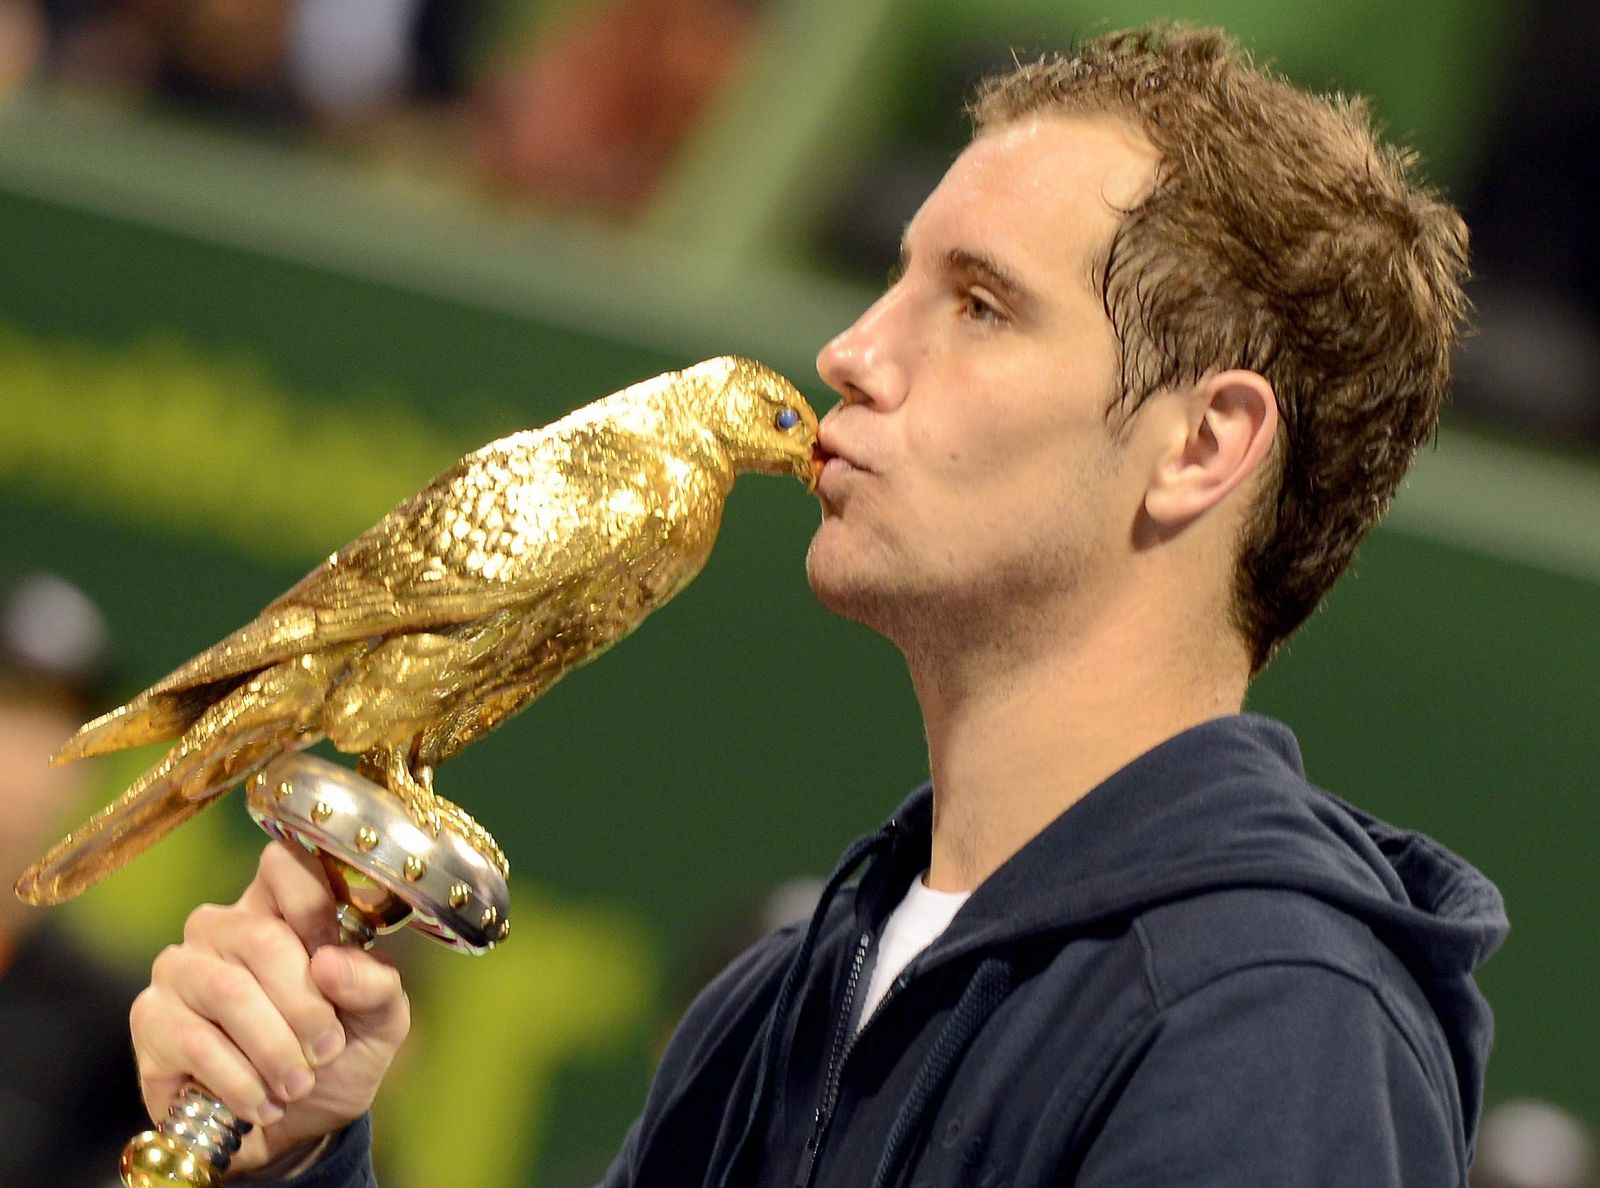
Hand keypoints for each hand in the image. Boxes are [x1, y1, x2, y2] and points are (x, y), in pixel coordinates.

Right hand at [130, 840, 410, 1173]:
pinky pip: (196, 1043)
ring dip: (274, 1049)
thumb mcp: (380, 1018)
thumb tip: (328, 961)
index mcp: (279, 908)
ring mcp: (179, 970)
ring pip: (228, 991)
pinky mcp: (150, 1020)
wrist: (295, 1129)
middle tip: (326, 1051)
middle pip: (262, 937)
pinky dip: (241, 1082)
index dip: (314, 904)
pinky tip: (263, 1102)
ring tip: (297, 1083)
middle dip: (305, 1005)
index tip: (332, 959)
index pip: (283, 864)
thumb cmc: (338, 1055)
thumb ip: (373, 983)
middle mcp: (221, 927)